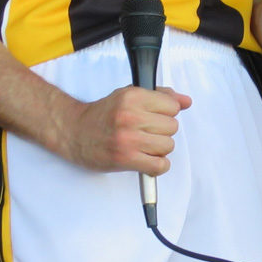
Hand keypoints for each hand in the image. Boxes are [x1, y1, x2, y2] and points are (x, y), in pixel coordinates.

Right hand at [64, 86, 191, 173]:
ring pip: (168, 146)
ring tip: (143, 144)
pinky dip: (157, 165)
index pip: (172, 106)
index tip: (154, 116)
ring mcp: (128, 138)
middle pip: (172, 127)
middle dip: (162, 131)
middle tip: (146, 131)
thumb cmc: (103, 114)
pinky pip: (160, 165)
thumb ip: (159, 96)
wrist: (75, 132)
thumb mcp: (128, 95)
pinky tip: (146, 159)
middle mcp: (131, 115)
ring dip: (159, 148)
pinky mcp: (126, 158)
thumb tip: (186, 101)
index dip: (166, 112)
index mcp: (132, 96)